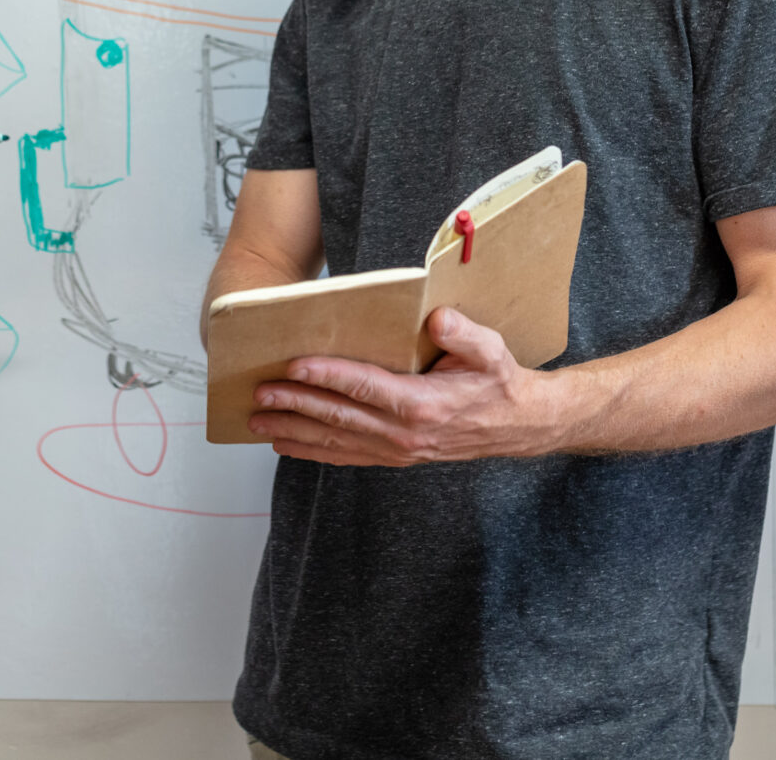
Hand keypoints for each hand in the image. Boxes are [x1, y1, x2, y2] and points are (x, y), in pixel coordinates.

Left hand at [247, 307, 563, 465]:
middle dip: (295, 404)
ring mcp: (396, 450)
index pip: (365, 387)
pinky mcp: (394, 458)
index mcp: (422, 404)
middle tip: (260, 392)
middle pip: (339, 417)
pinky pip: (345, 456)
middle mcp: (404, 433)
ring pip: (335, 440)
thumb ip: (465, 334)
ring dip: (294, 429)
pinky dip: (312, 451)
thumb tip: (438, 318)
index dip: (328, 377)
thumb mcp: (492, 350)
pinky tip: (286, 443)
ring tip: (259, 419)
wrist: (516, 425)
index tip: (295, 366)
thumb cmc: (498, 383)